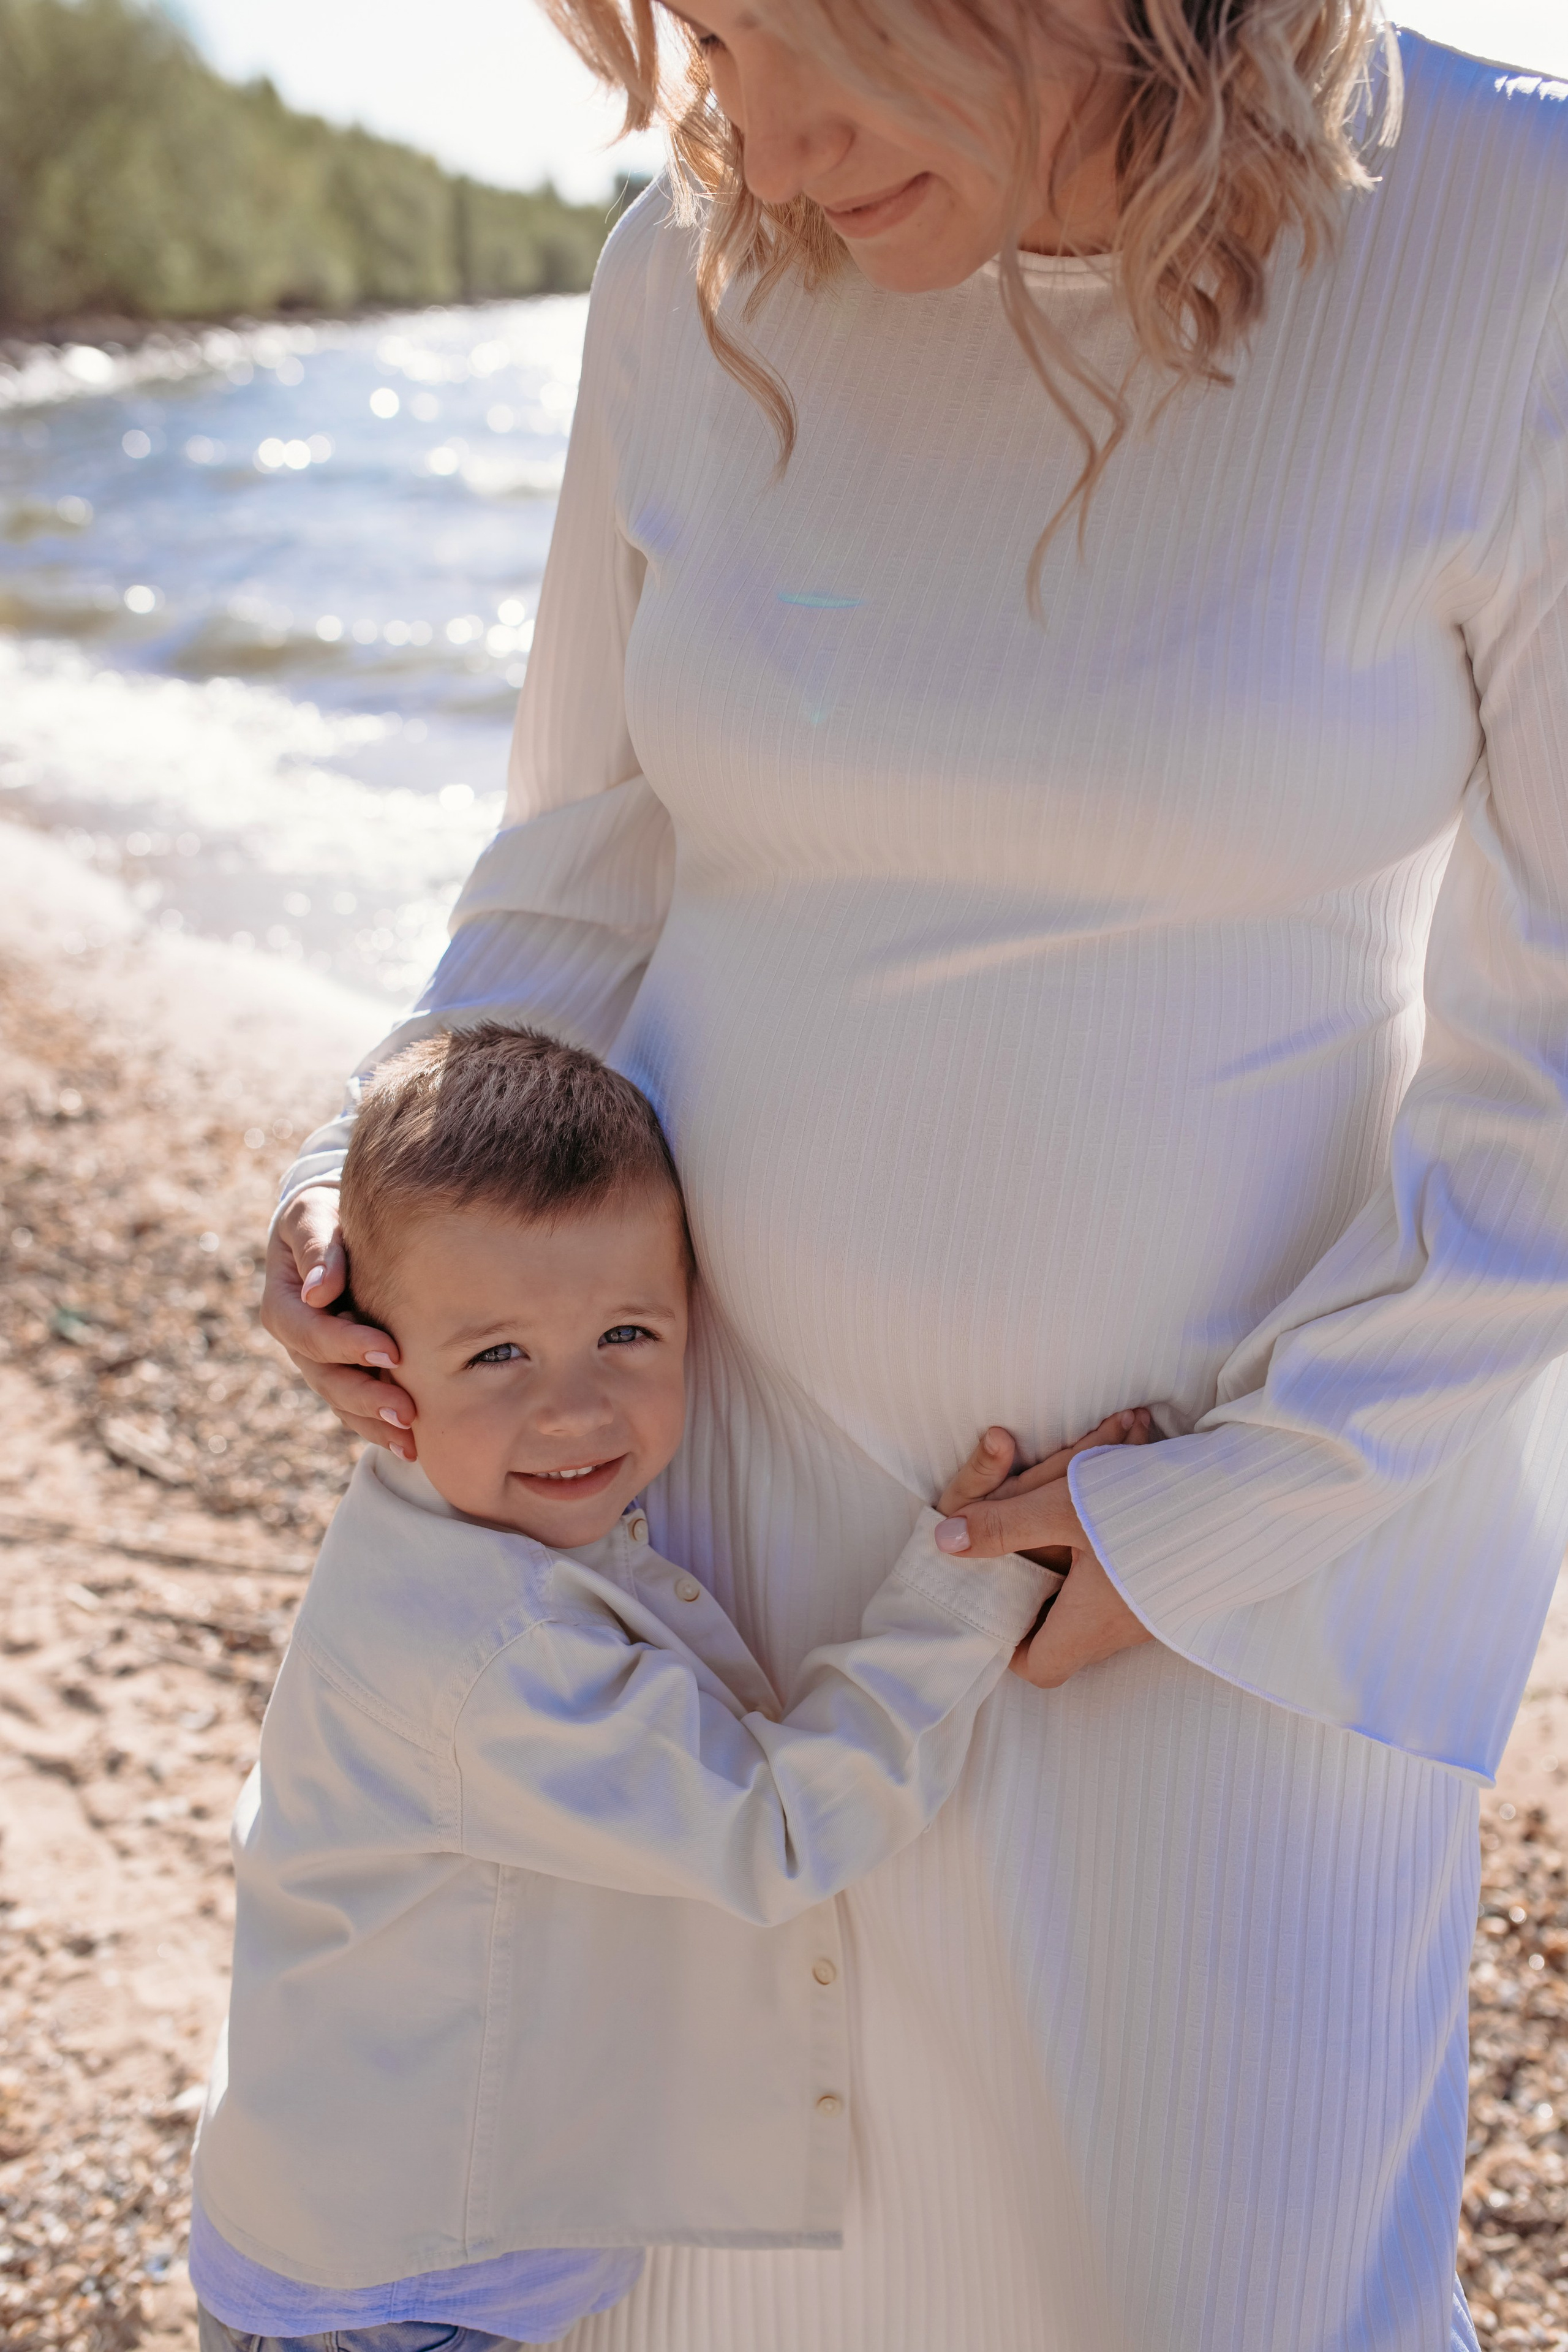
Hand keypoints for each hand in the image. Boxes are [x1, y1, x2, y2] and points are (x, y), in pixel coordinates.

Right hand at [260, 1187, 417, 1457]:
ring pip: (341, 1402)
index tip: (390, 1351)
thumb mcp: (314, 1215)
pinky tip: (411, 1446)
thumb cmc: (324, 1215)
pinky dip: (379, 1427)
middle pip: (325, 1378)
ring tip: (412, 1441)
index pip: (309, 1332)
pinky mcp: (345, 1371)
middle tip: (407, 1410)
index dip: (346, 1345)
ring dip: (374, 1423)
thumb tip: (319, 1290)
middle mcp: (298, 1341)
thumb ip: (319, 1245)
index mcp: (284, 1305)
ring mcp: (320, 1362)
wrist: (334, 1226)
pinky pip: (357, 1407)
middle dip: (366, 1397)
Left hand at [934, 1409, 1154, 1688]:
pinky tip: (1106, 1503)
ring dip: (1072, 1557)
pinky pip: (1127, 1578)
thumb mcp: (1064, 1506)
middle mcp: (1124, 1627)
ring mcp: (1155, 1609)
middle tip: (1014, 1553)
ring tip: (1057, 1514)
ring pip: (1095, 1599)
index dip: (1008, 1644)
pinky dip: (1106, 1545)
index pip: (1035, 1666)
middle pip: (1063, 1632)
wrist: (1256, 1498)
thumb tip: (943, 1544)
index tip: (992, 1604)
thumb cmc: (1153, 1509)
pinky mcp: (1177, 1587)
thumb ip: (1001, 1525)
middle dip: (1036, 1592)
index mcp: (1090, 1623)